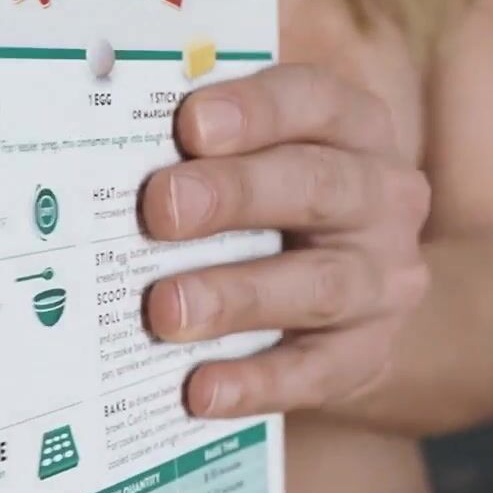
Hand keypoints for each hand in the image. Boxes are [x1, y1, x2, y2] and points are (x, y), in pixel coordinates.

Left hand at [142, 64, 430, 418]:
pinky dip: (255, 382)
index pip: (314, 102)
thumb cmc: (276, 203)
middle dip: (234, 195)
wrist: (350, 298)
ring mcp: (382, 280)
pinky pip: (315, 372)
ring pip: (317, 284)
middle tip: (161, 209)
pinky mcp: (367, 354)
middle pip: (315, 186)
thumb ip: (205, 137)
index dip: (255, 109)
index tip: (191, 124)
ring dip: (236, 296)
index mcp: (353, 129)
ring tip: (166, 310)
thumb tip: (110, 112)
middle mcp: (383, 198)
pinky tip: (199, 389)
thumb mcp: (260, 153)